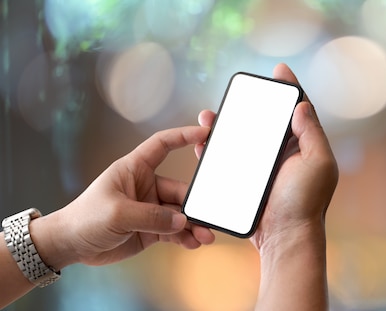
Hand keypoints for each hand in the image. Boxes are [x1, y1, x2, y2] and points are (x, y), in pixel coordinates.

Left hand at [32, 125, 216, 269]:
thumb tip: (181, 221)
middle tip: (208, 216)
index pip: (162, 145)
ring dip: (194, 224)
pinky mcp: (151, 229)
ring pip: (180, 214)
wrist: (70, 246)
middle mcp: (146, 186)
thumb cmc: (84, 219)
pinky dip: (185, 237)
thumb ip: (151, 217)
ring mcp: (150, 208)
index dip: (183, 136)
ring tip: (205, 236)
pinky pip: (175, 231)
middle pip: (179, 189)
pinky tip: (193, 243)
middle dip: (195, 205)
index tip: (204, 134)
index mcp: (134, 169)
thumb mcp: (118, 214)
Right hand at [195, 63, 338, 251]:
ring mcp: (264, 168)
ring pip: (243, 138)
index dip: (289, 88)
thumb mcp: (317, 163)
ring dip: (227, 124)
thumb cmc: (305, 202)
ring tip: (208, 116)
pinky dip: (217, 148)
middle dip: (249, 104)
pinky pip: (230, 159)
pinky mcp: (247, 182)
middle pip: (265, 120)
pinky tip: (203, 141)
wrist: (285, 238)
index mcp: (304, 146)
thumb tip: (301, 104)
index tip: (278, 69)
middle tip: (234, 94)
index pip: (297, 110)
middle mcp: (285, 154)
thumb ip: (312, 133)